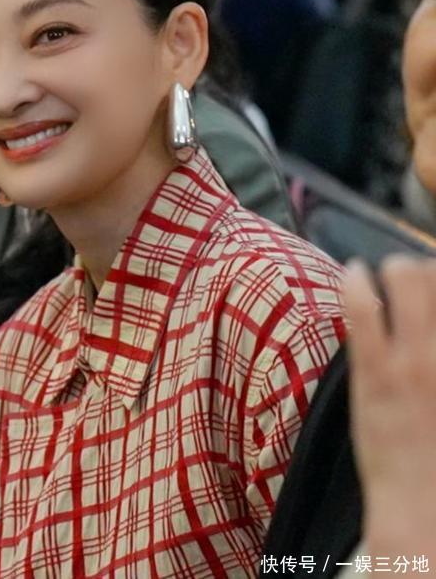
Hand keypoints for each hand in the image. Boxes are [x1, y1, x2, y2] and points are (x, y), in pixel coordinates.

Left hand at [345, 257, 435, 559]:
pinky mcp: (373, 370)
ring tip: (396, 274)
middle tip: (423, 278)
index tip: (433, 286)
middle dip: (430, 270)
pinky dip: (358, 281)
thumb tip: (428, 332)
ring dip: (401, 269)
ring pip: (408, 277)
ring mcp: (412, 359)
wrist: (423, 515)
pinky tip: (356, 273)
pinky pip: (362, 306)